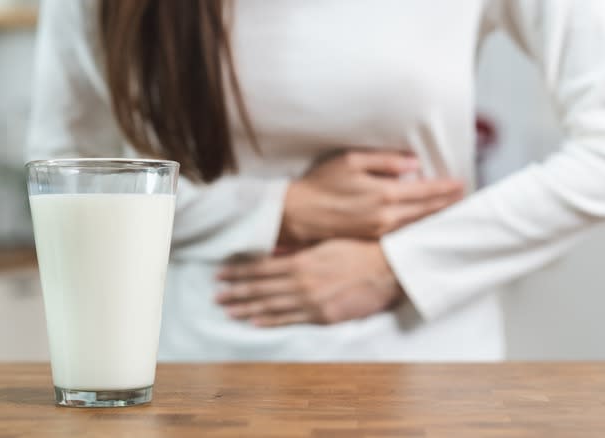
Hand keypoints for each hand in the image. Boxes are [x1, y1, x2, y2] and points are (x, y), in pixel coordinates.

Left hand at [216, 239, 402, 326]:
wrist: (388, 268)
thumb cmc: (359, 250)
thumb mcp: (325, 242)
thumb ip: (297, 247)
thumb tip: (273, 247)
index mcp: (300, 261)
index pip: (260, 268)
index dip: (238, 272)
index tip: (220, 274)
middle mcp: (301, 282)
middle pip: (260, 288)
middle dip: (235, 292)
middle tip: (216, 296)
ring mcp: (311, 301)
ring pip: (271, 306)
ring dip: (247, 309)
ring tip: (228, 311)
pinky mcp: (323, 316)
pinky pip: (291, 320)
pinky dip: (271, 321)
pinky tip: (255, 323)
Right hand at [279, 150, 463, 244]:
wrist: (298, 214)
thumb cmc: (321, 183)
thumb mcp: (351, 161)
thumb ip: (385, 161)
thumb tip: (413, 164)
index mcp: (384, 194)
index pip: (425, 191)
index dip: (445, 187)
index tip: (462, 184)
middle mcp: (386, 216)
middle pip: (426, 211)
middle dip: (446, 205)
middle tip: (464, 200)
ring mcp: (379, 231)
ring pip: (416, 225)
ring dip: (434, 218)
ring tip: (449, 212)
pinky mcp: (371, 239)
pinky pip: (401, 233)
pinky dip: (416, 228)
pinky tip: (423, 225)